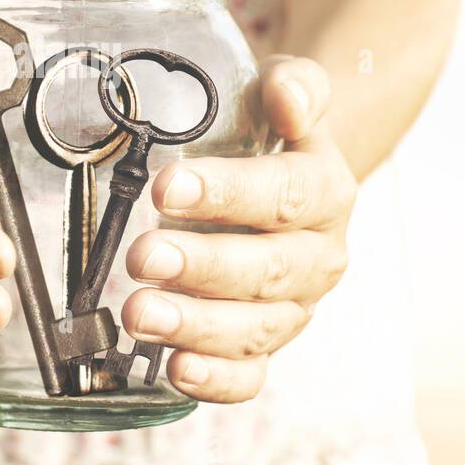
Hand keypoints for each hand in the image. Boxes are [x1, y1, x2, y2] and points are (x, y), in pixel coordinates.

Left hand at [122, 56, 356, 402]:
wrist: (289, 176)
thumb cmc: (272, 132)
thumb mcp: (286, 91)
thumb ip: (294, 85)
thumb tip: (288, 98)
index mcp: (326, 192)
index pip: (284, 194)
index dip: (227, 193)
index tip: (165, 187)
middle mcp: (318, 257)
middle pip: (266, 269)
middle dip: (200, 266)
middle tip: (142, 256)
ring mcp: (293, 309)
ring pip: (254, 328)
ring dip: (195, 325)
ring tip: (138, 314)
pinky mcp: (264, 347)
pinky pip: (250, 376)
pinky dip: (215, 380)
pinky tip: (173, 368)